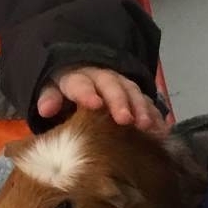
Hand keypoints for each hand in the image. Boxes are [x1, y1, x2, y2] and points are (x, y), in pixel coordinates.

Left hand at [36, 66, 166, 133]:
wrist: (82, 77)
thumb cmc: (64, 91)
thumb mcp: (51, 90)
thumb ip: (49, 98)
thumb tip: (45, 109)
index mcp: (77, 77)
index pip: (80, 82)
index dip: (86, 92)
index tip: (94, 104)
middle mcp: (101, 78)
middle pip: (111, 85)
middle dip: (119, 101)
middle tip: (126, 119)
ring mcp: (121, 85)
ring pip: (132, 91)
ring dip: (141, 108)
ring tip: (147, 126)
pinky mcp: (135, 95)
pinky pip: (147, 102)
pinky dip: (155, 115)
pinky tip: (162, 130)